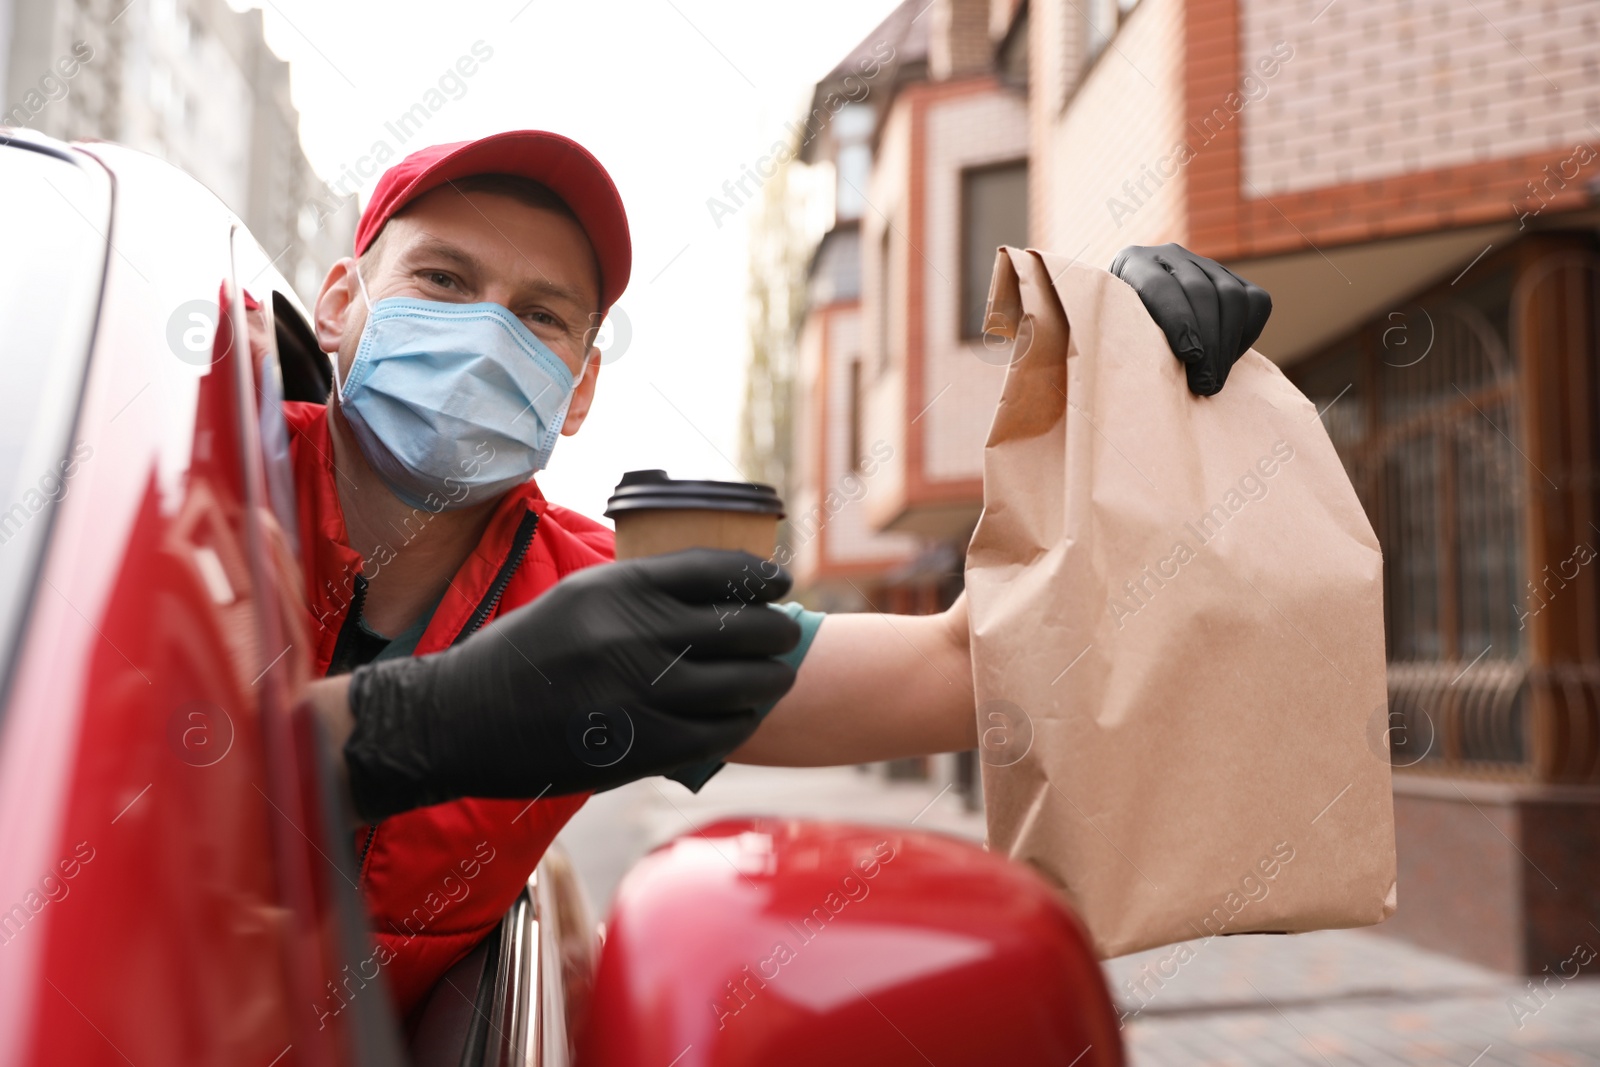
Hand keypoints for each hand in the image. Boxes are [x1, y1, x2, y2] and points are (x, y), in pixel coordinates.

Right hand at [342, 549, 799, 821]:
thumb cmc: (522, 654)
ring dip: (770, 679)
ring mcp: (640, 692)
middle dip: (776, 629)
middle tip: (786, 632)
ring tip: (777, 675)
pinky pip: (717, 732)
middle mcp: (635, 634)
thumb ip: (640, 592)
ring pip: (740, 683)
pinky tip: (744, 715)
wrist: (461, 720)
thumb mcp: (578, 598)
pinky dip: (740, 722)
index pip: (715, 570)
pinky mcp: (640, 745)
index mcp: (618, 587)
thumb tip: (712, 591)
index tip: (779, 584)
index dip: (759, 577)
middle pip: (741, 626)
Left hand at [1109, 243, 1271, 395]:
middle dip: (1208, 342)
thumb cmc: (1119, 337)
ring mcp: (1204, 265)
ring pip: (1232, 296)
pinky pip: (1254, 302)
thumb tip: (1152, 367)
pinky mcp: (1232, 278)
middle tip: (1204, 384)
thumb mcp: (1114, 333)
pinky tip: (1225, 362)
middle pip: (1201, 292)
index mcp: (1133, 263)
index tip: (1189, 355)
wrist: (1134, 323)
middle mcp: (1170, 256)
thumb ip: (1128, 337)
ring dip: (1227, 344)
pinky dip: (1245, 335)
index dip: (1178, 320)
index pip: (1160, 285)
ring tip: (1214, 381)